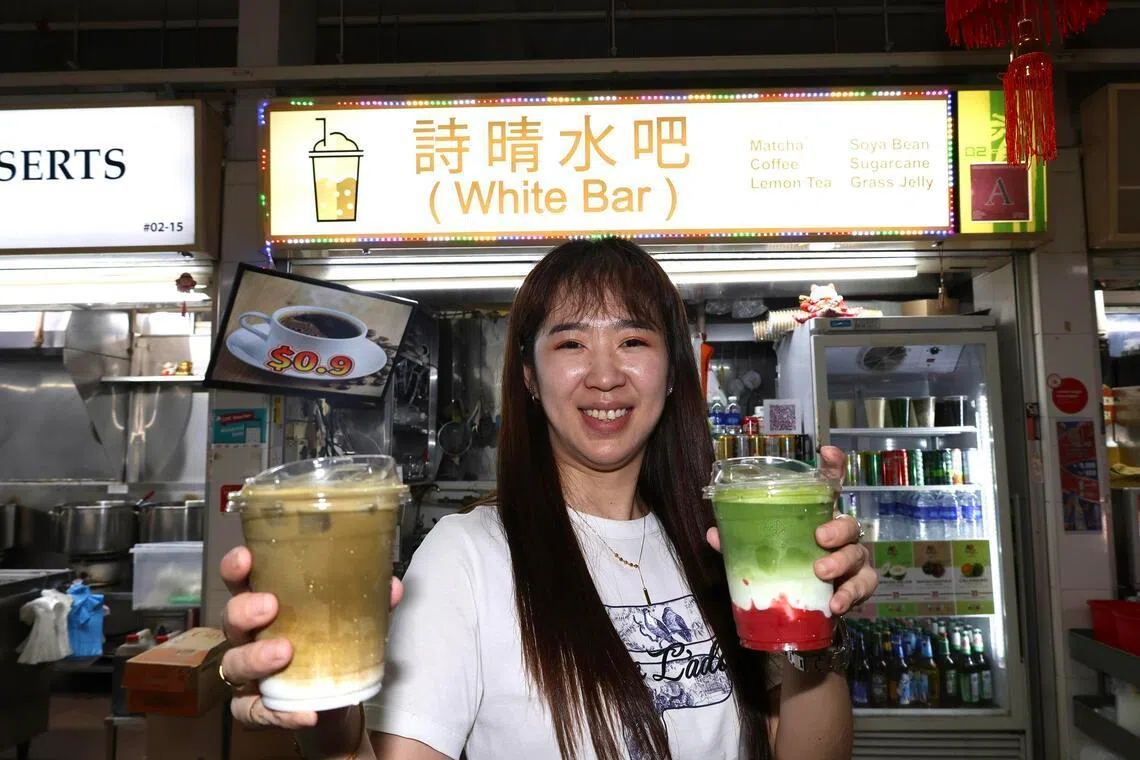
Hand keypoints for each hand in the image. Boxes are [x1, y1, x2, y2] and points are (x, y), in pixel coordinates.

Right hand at [218, 546, 403, 728]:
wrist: (333, 703)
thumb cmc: (330, 646)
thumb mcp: (351, 621)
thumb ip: (369, 603)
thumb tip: (392, 587)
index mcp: (266, 604)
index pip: (241, 580)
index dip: (236, 567)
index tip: (246, 557)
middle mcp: (250, 636)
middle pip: (231, 620)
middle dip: (245, 610)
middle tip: (270, 606)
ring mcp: (247, 674)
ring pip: (234, 665)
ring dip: (256, 658)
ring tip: (285, 652)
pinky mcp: (253, 708)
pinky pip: (253, 712)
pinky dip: (278, 714)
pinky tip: (303, 713)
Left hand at [705, 445, 876, 615]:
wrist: (808, 605)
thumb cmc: (788, 567)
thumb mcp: (764, 552)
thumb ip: (743, 541)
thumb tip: (713, 534)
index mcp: (818, 518)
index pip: (831, 487)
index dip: (833, 467)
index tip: (827, 452)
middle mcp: (841, 536)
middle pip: (849, 523)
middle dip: (837, 529)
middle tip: (819, 538)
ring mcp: (854, 560)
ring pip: (858, 554)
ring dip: (841, 562)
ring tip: (821, 572)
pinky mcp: (859, 586)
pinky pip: (864, 586)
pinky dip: (851, 594)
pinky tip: (836, 604)